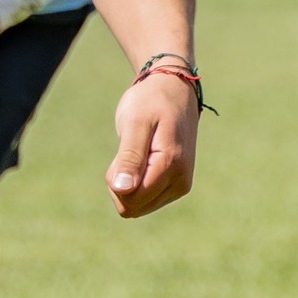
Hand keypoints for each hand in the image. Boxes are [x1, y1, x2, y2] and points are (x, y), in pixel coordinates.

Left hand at [106, 69, 197, 217]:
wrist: (175, 90)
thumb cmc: (152, 101)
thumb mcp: (135, 122)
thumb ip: (129, 157)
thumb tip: (122, 189)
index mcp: (172, 166)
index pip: (130, 199)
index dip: (116, 179)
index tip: (124, 150)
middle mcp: (181, 182)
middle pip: (132, 207)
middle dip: (120, 183)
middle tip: (128, 149)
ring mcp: (181, 186)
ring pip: (137, 207)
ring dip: (128, 183)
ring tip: (138, 151)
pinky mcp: (177, 186)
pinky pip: (145, 200)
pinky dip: (136, 182)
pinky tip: (144, 158)